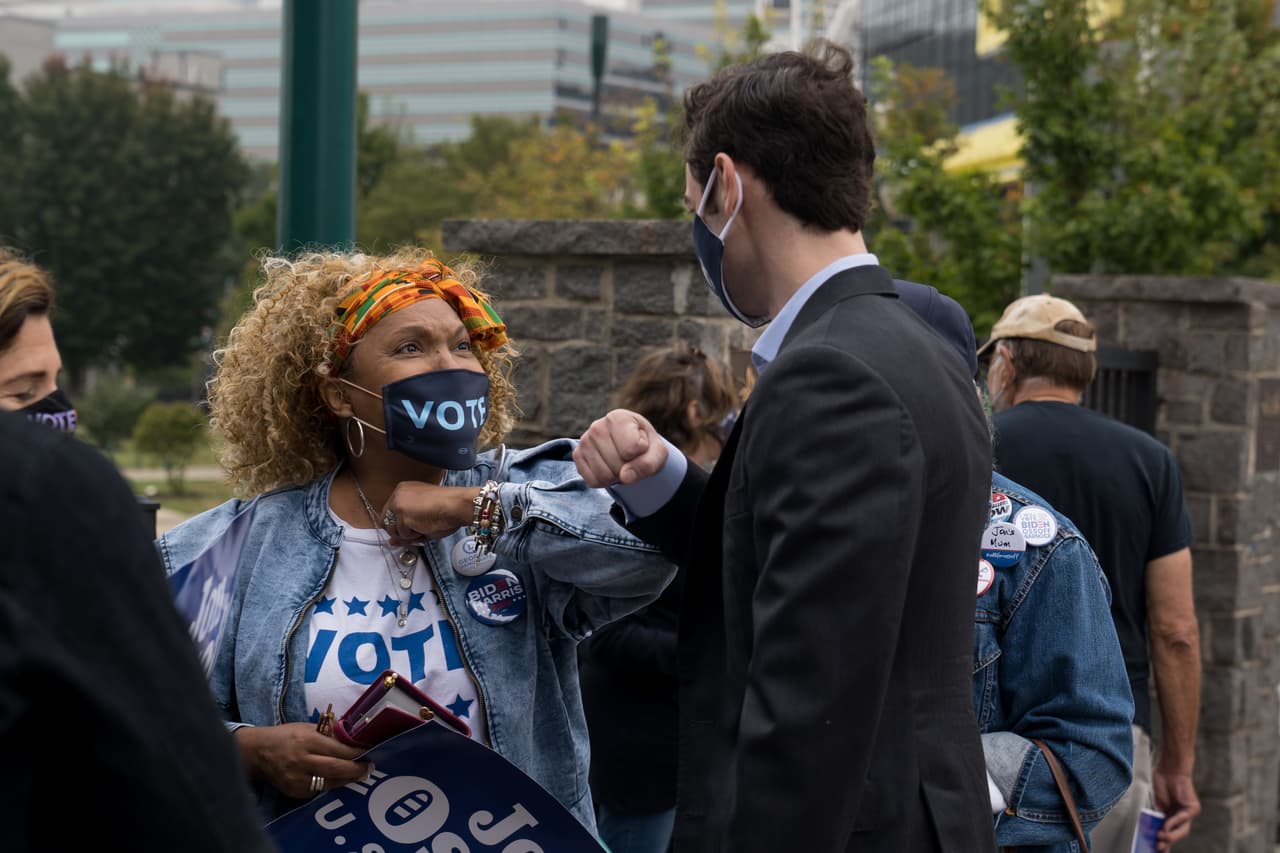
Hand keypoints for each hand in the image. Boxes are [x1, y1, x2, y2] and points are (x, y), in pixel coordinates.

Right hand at [235, 723, 371, 799]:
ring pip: (330, 783)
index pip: (338, 749)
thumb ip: (329, 734)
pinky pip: (319, 790)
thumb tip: (353, 737)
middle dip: (357, 769)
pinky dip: (332, 784)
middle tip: (369, 767)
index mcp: (307, 740)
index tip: (369, 751)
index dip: (356, 752)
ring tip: (360, 774)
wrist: (258, 753)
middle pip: (336, 768)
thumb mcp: (307, 728)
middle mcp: (302, 761)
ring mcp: (297, 779)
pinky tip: (340, 779)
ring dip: (348, 779)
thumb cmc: (286, 736)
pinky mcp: (294, 792)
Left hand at [382, 482, 474, 544]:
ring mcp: (398, 505)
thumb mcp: (421, 515)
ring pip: (393, 531)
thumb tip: (391, 542)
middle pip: (386, 522)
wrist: (457, 505)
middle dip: (400, 531)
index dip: (397, 525)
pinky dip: (414, 537)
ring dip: (408, 535)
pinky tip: (425, 528)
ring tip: (424, 527)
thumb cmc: (447, 508)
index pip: (388, 512)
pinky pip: (403, 536)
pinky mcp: (403, 517)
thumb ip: (404, 527)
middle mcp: (397, 495)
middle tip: (417, 531)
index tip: (408, 529)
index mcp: (403, 490)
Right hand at [574, 409, 667, 487]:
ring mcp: (584, 441)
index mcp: (618, 417)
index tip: (641, 445)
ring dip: (616, 477)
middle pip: (617, 465)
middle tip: (630, 458)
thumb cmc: (645, 447)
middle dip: (628, 468)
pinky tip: (608, 467)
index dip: (642, 453)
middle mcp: (597, 426)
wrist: (631, 448)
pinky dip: (604, 482)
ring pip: (604, 476)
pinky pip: (593, 481)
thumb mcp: (657, 453)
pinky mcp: (577, 456)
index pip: (633, 449)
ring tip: (620, 463)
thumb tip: (625, 477)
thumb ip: (648, 464)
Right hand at [1153, 768, 1199, 849]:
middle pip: (1176, 834)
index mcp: (1171, 815)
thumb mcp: (1156, 802)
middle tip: (1157, 847)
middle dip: (1167, 842)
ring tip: (1160, 837)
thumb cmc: (1161, 781)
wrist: (1170, 768)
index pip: (1168, 832)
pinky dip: (1174, 823)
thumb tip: (1155, 830)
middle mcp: (1181, 816)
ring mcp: (1188, 813)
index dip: (1163, 842)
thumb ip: (1157, 816)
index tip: (1155, 849)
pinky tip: (1165, 825)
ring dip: (1171, 836)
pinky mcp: (1193, 808)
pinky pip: (1183, 819)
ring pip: (1183, 830)